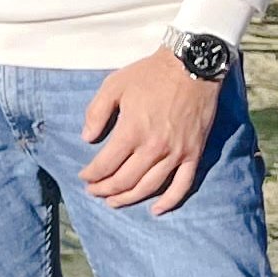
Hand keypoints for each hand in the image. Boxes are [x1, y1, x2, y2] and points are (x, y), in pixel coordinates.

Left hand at [80, 49, 222, 214]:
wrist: (192, 66)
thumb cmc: (151, 74)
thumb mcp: (114, 85)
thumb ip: (96, 112)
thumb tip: (87, 138)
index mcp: (132, 131)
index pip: (106, 164)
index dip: (91, 174)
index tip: (84, 176)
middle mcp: (154, 147)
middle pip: (125, 180)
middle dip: (105, 189)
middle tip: (94, 191)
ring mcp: (176, 153)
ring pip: (149, 187)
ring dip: (129, 198)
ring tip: (114, 202)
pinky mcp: (194, 154)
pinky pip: (183, 185)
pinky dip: (169, 201)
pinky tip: (156, 210)